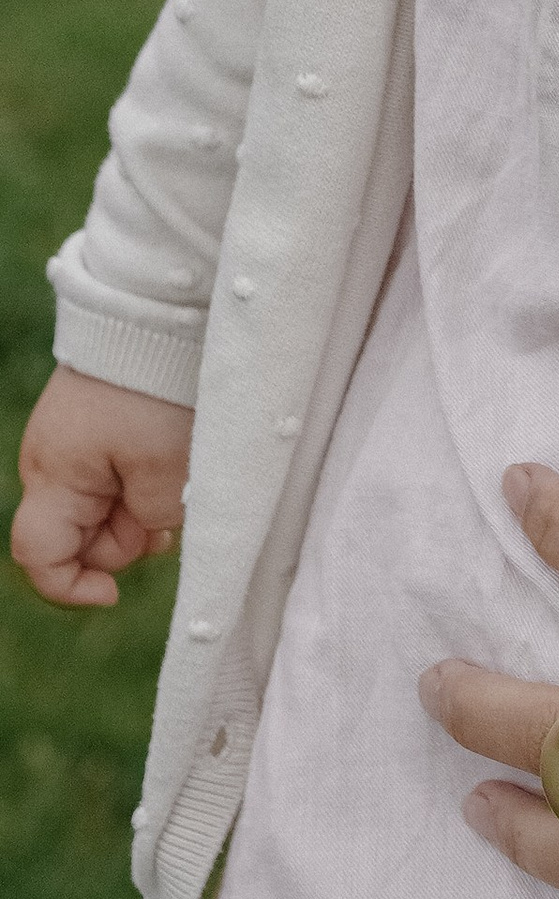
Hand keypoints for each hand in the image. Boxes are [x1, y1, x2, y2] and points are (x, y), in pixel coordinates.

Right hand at [12, 366, 192, 608]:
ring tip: (177, 472)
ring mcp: (74, 436)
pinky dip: (145, 476)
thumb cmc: (162, 390)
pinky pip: (116, 469)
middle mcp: (52, 458)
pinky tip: (173, 456)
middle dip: (124, 539)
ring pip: (104, 503)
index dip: (73, 587)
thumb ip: (150, 521)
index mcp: (54, 475)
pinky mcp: (99, 416)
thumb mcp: (167, 471)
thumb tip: (147, 532)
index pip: (40, 556)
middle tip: (168, 510)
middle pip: (79, 534)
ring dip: (141, 506)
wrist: (166, 307)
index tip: (116, 592)